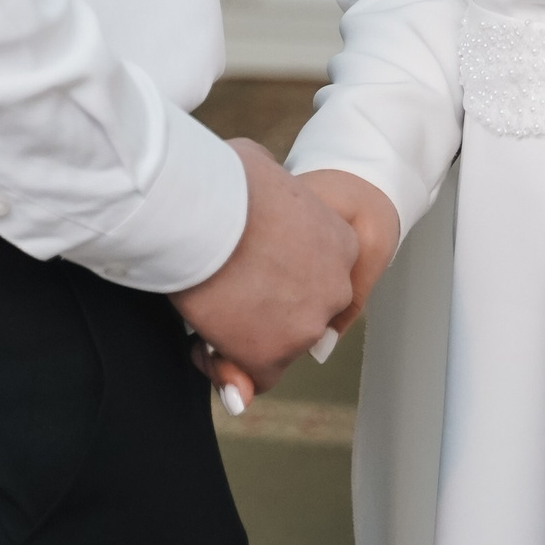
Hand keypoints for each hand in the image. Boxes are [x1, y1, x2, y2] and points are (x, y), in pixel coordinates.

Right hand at [197, 165, 400, 414]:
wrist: (203, 214)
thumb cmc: (226, 182)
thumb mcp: (263, 168)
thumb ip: (274, 188)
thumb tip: (260, 187)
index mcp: (341, 242)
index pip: (320, 273)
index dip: (284, 275)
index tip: (251, 265)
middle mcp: (334, 287)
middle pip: (302, 311)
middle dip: (268, 309)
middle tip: (229, 291)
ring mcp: (306, 326)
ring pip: (277, 344)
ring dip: (245, 336)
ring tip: (209, 311)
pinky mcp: (271, 357)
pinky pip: (254, 376)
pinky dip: (228, 365)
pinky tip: (203, 342)